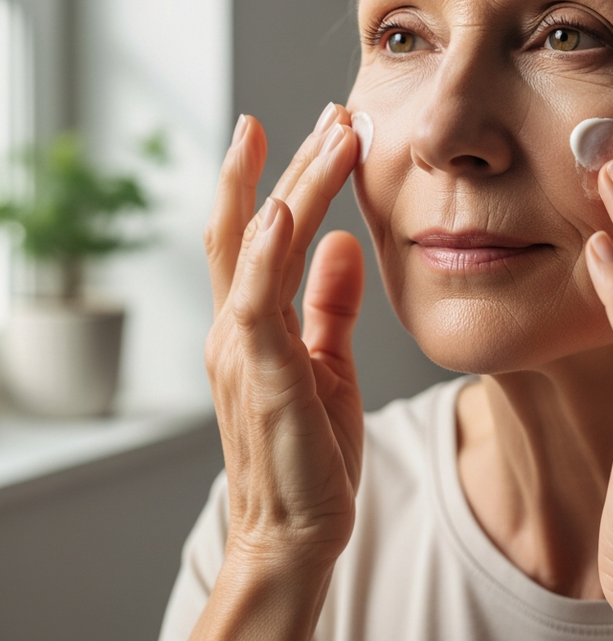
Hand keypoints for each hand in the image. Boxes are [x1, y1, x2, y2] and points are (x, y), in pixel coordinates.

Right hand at [203, 104, 362, 573]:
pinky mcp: (262, 372)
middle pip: (252, 223)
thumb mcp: (326, 360)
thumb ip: (329, 301)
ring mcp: (243, 345)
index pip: (263, 233)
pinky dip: (265, 250)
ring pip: (258, 244)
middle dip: (286, 162)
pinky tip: (280, 207)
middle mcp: (238, 324)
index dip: (285, 177)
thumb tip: (346, 243)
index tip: (320, 129)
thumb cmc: (309, 449)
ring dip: (293, 183)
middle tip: (328, 109)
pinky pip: (258, 299)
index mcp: (255, 321)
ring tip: (328, 132)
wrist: (297, 532)